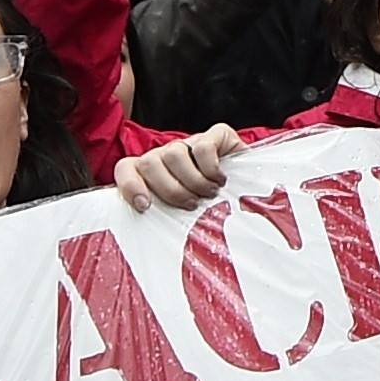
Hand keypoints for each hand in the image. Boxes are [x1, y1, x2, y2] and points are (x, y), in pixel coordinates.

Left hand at [118, 125, 245, 213]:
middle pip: (149, 162)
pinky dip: (210, 168)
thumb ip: (165, 218)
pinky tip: (220, 179)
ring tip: (209, 194)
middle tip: (191, 204)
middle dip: (170, 189)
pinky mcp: (215, 135)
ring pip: (173, 153)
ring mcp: (189, 143)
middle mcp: (167, 155)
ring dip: (192, 180)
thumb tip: (151, 244)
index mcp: (152, 173)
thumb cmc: (213, 208)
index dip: (130, 185)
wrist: (253, 190)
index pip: (126, 169)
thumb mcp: (184, 216)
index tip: (145, 206)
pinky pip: (202, 146)